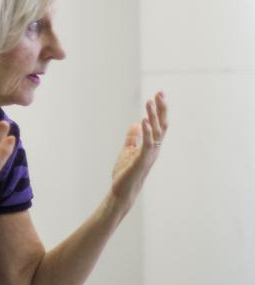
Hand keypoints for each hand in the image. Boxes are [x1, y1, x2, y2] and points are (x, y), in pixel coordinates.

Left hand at [109, 91, 167, 208]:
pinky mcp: (141, 160)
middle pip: (162, 125)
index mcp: (151, 146)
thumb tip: (136, 124)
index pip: (159, 125)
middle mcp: (154, 149)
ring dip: (153, 116)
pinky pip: (147, 144)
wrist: (122, 191)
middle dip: (161, 109)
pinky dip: (147, 132)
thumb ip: (133, 138)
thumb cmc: (126, 173)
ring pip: (156, 132)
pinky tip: (144, 120)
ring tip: (150, 101)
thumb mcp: (128, 151)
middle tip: (160, 93)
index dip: (160, 110)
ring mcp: (149, 155)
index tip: (159, 94)